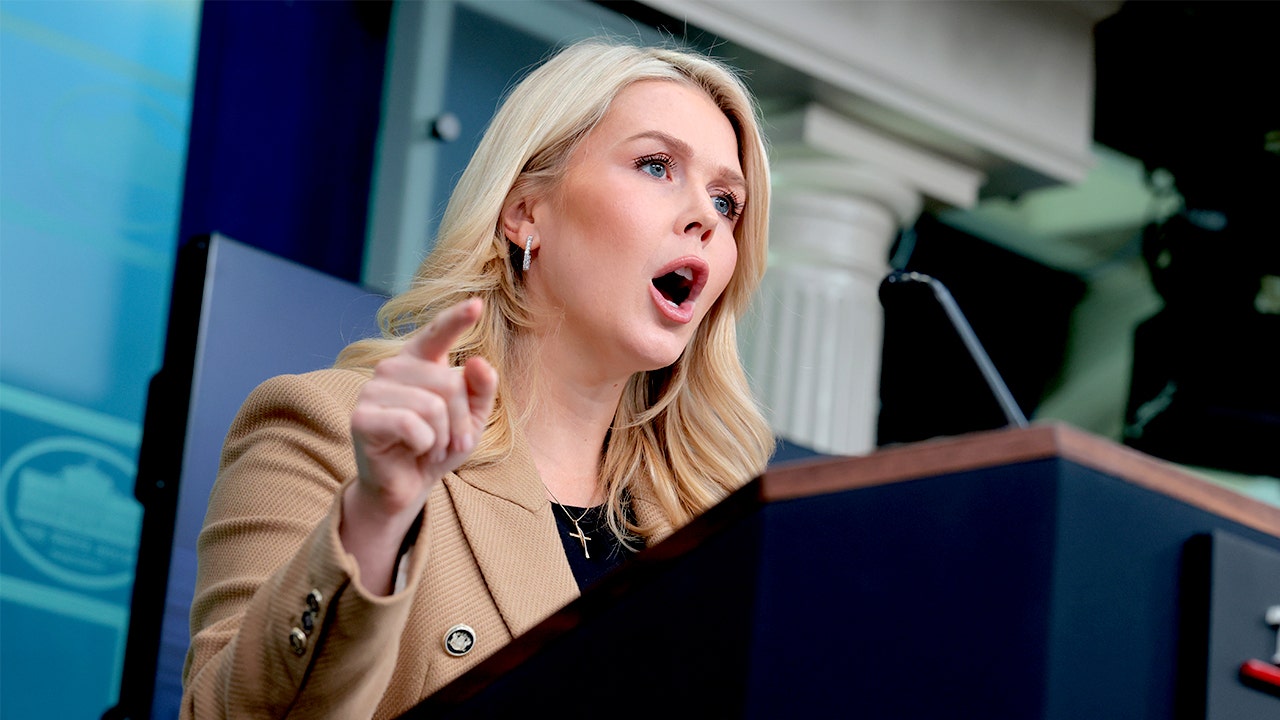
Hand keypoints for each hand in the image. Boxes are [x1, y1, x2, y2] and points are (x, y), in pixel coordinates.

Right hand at [348, 298, 497, 522]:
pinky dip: (424, 445)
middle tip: (452, 442)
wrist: (406, 485)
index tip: (477, 304)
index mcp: (419, 361)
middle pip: (450, 383)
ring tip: (430, 446)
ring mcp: (373, 389)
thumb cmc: (438, 445)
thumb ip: (481, 389)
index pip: (438, 333)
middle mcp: (393, 367)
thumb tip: (479, 362)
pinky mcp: (362, 417)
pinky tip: (412, 450)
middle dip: (461, 421)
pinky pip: (413, 426)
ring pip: (434, 407)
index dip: (456, 319)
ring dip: (443, 437)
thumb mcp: (471, 419)